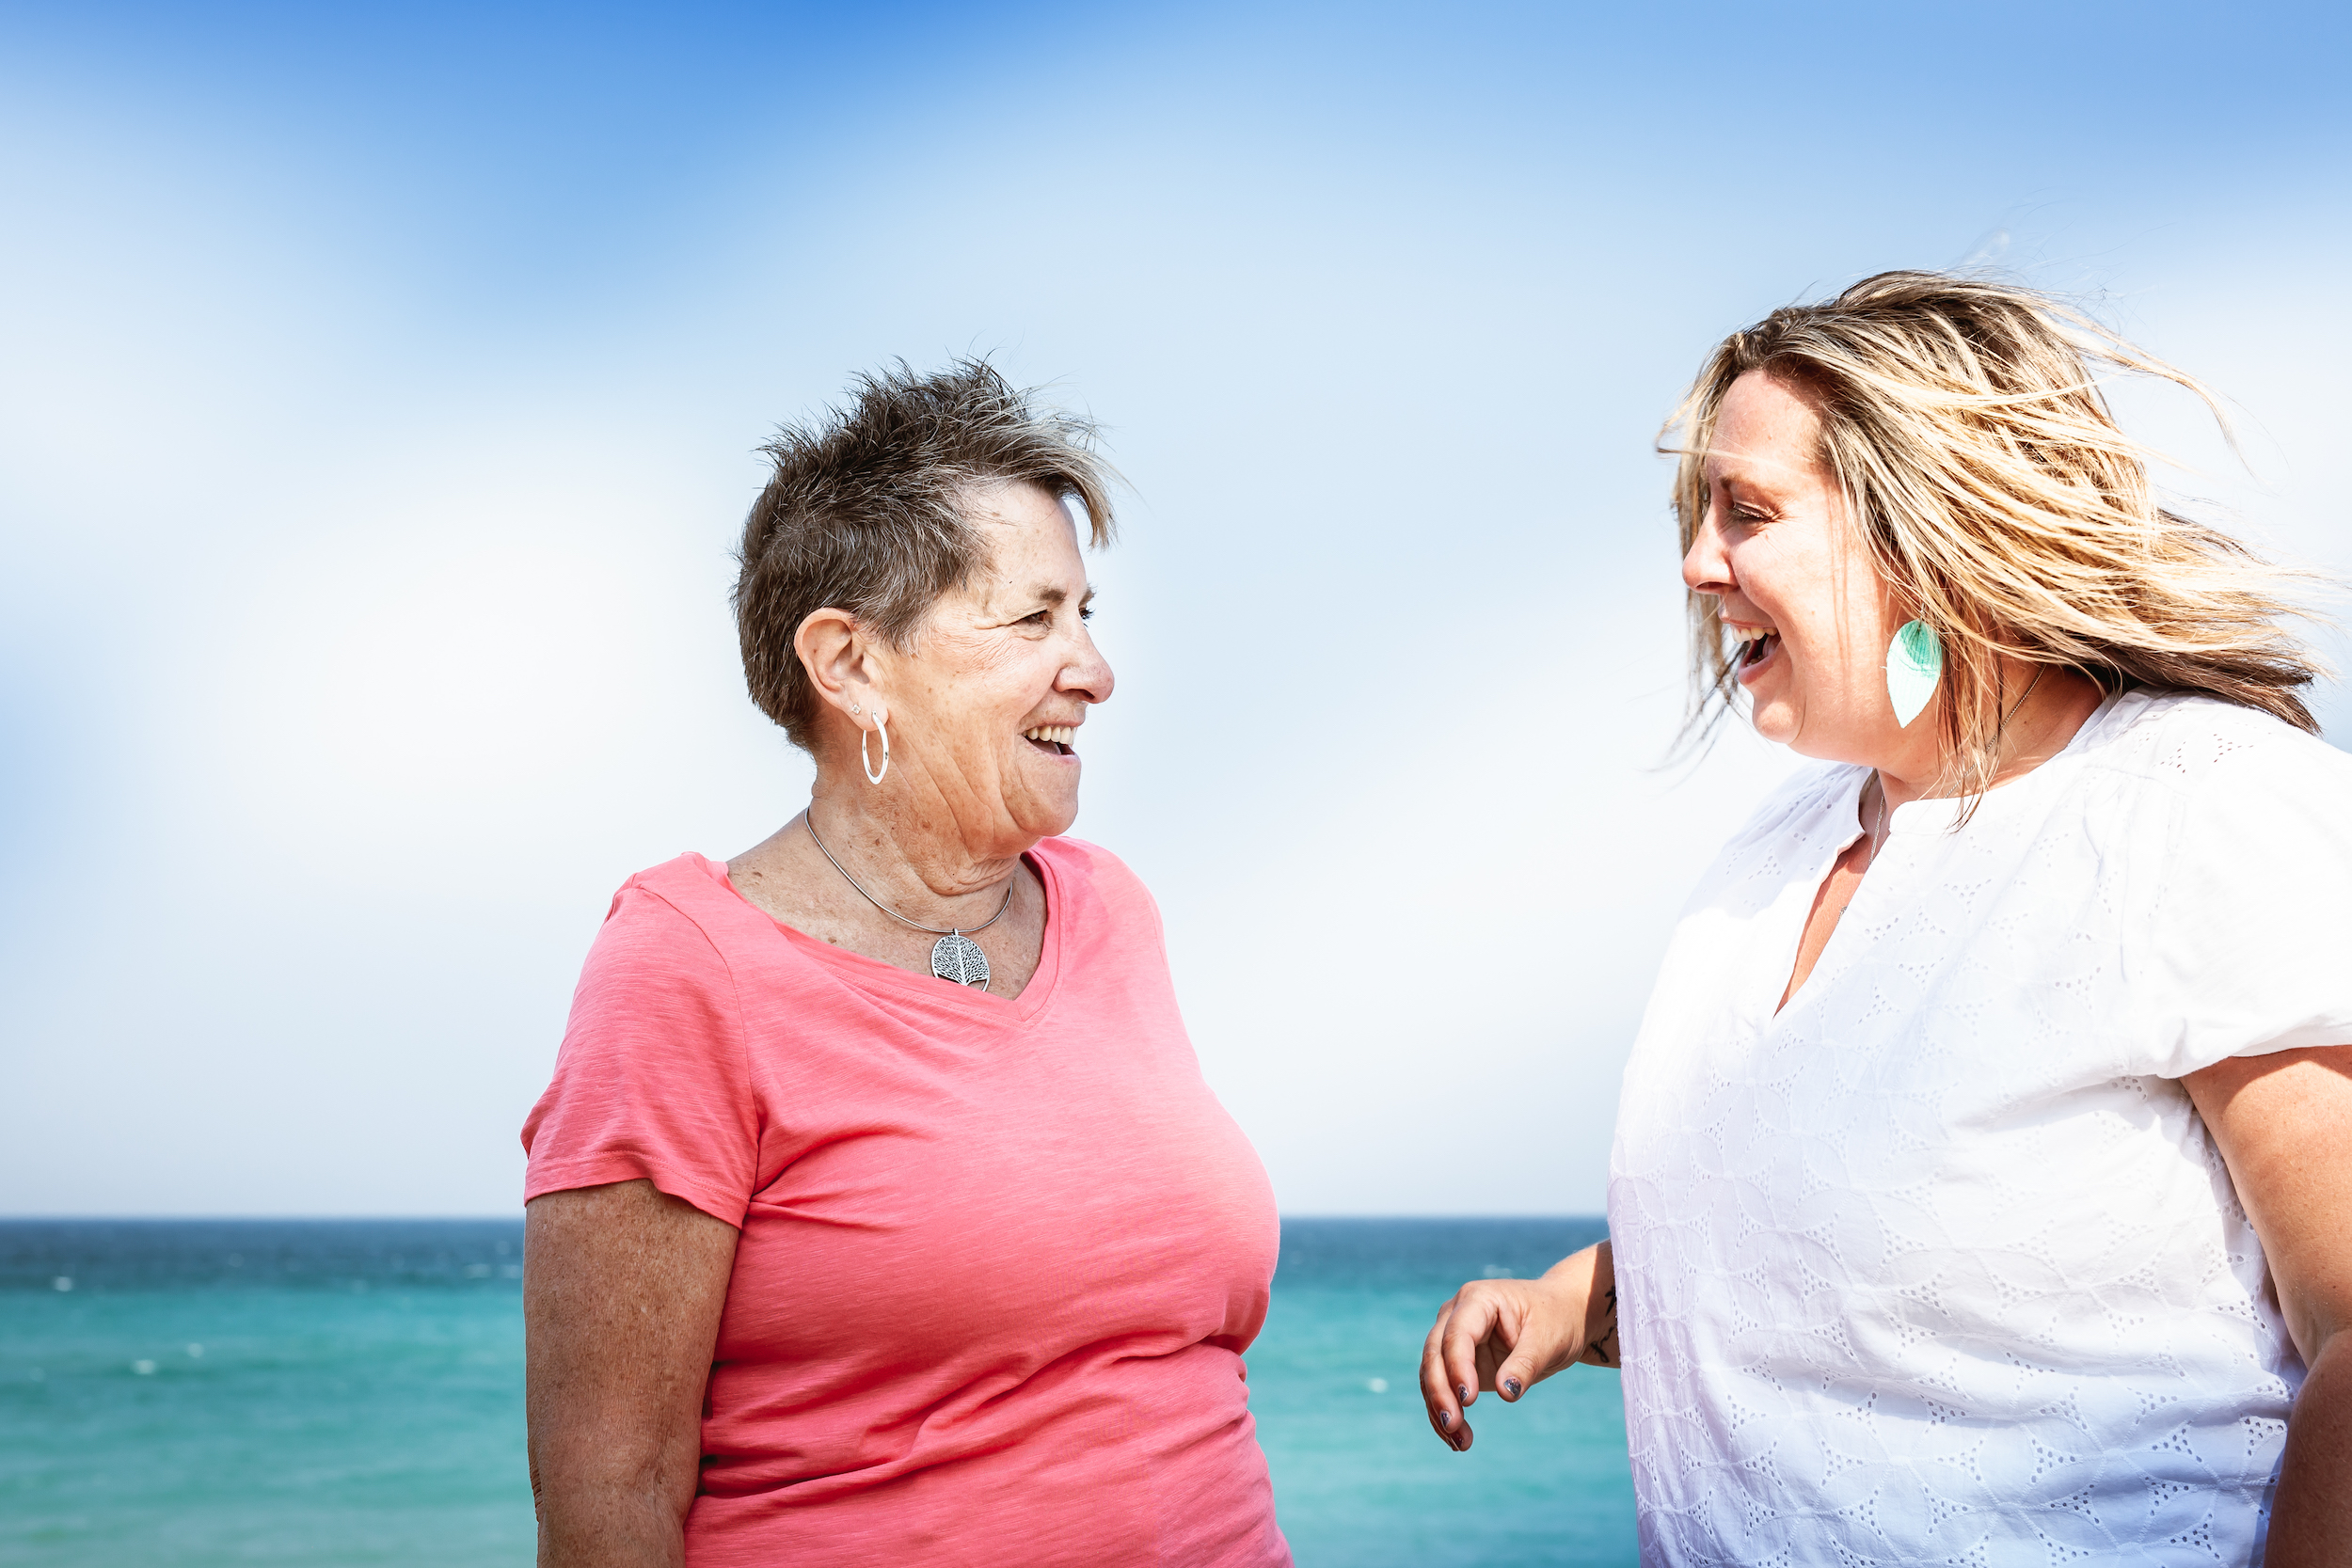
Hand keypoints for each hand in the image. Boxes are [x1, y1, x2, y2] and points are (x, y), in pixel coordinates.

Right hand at [1418, 1240, 1614, 1452]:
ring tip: (1460, 1443)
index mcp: (1478, 1299)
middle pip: (1435, 1353)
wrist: (1561, 1315)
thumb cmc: (1556, 1319)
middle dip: (1440, 1392)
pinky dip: (1446, 1413)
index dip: (1458, 1366)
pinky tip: (1457, 1440)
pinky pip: (1442, 1388)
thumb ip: (1525, 1364)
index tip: (1469, 1400)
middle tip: (1454, 1426)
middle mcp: (1457, 1315)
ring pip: (1432, 1374)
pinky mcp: (1458, 1362)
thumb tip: (1506, 1393)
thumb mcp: (1548, 1339)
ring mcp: (1454, 1338)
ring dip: (1440, 1409)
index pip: (1457, 1333)